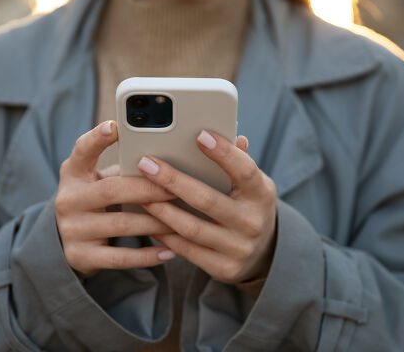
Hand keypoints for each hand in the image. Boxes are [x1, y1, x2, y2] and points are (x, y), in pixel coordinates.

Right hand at [55, 121, 177, 277]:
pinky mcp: (80, 256)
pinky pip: (120, 257)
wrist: (64, 242)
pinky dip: (147, 255)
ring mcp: (72, 229)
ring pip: (122, 224)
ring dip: (156, 222)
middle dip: (149, 189)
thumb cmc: (95, 200)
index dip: (97, 138)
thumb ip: (121, 169)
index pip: (82, 150)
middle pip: (113, 190)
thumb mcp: (96, 179)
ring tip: (183, 220)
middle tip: (177, 189)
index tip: (115, 125)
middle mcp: (68, 199)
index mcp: (73, 173)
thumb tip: (170, 161)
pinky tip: (170, 251)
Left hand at [138, 131, 277, 283]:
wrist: (263, 252)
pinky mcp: (224, 268)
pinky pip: (187, 250)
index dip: (223, 153)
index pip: (245, 170)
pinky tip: (149, 218)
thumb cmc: (247, 205)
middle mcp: (253, 222)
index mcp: (262, 194)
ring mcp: (239, 248)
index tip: (200, 135)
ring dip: (162, 210)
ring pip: (192, 227)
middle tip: (147, 164)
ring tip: (140, 192)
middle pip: (207, 199)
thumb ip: (237, 161)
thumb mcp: (251, 184)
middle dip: (173, 180)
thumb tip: (230, 133)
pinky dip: (165, 234)